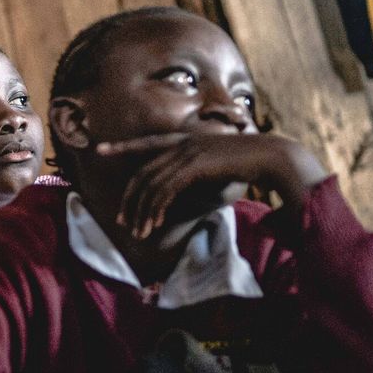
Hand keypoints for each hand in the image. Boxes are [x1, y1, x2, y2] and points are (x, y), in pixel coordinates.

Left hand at [98, 133, 326, 239]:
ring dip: (142, 211)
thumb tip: (186, 198)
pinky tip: (154, 224)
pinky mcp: (193, 166)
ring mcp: (186, 153)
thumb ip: (198, 181)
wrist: (272, 157)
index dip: (123, 146)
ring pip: (151, 184)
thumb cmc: (251, 167)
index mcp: (185, 140)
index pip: (146, 143)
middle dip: (130, 199)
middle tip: (122, 221)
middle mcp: (181, 144)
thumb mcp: (217, 173)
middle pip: (142, 172)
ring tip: (138, 232)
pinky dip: (156, 208)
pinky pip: (164, 189)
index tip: (100, 150)